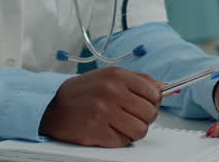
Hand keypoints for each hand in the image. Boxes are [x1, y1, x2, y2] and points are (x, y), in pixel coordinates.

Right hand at [39, 67, 162, 146]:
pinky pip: (123, 142)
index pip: (154, 93)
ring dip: (132, 131)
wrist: (52, 107)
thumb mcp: (109, 77)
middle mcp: (111, 91)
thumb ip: (138, 81)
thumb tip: (165, 89)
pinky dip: (117, 139)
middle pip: (150, 114)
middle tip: (127, 116)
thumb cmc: (84, 92)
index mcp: (117, 75)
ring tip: (118, 125)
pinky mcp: (97, 131)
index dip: (151, 102)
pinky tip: (105, 130)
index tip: (141, 104)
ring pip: (140, 130)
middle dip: (142, 118)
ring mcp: (103, 112)